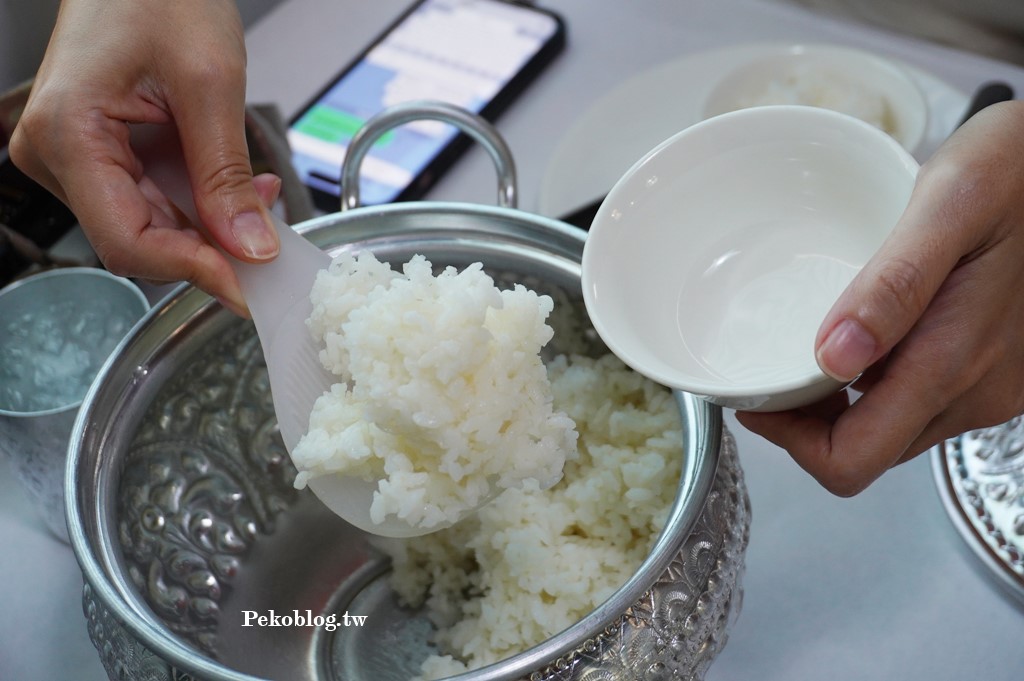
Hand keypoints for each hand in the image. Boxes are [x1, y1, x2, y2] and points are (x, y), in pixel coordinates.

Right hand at [9, 0, 278, 315]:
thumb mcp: (210, 83)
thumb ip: (226, 175)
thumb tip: (250, 247)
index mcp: (68, 133)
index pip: (127, 241)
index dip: (193, 270)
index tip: (249, 285)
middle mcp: (57, 152)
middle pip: (140, 239)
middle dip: (212, 250)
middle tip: (273, 250)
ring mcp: (75, 154)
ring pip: (152, 225)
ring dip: (214, 227)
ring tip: (262, 203)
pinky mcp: (99, 152)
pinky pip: (153, 198)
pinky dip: (202, 203)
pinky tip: (240, 191)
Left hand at [737, 100, 1023, 495]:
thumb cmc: (1015, 169)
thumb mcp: (950, 203)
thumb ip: (895, 283)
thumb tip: (833, 357)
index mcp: (952, 362)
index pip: (852, 459)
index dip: (791, 442)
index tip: (758, 398)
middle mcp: (976, 392)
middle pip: (865, 452)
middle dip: (805, 426)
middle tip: (769, 372)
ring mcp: (990, 387)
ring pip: (890, 431)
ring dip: (837, 408)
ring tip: (805, 350)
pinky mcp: (996, 373)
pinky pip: (919, 402)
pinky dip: (875, 387)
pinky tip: (860, 339)